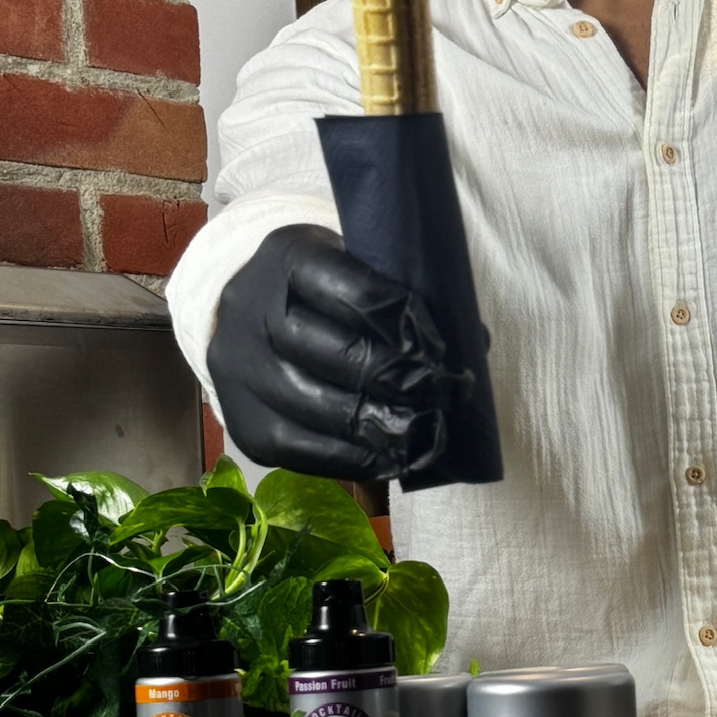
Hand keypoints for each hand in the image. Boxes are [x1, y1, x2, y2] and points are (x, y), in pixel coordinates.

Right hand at [207, 225, 470, 481]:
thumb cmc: (320, 292)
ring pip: (319, 407)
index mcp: (289, 258)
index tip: (443, 349)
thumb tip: (476, 341)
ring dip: (383, 425)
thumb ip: (403, 297)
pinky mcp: (242, 422)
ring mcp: (240, 370)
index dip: (406, 323)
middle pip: (336, 354)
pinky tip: (392, 457)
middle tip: (444, 394)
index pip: (356, 292)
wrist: (242, 318)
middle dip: (400, 380)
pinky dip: (354, 459)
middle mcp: (252, 311)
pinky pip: (302, 451)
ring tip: (427, 431)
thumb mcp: (351, 267)